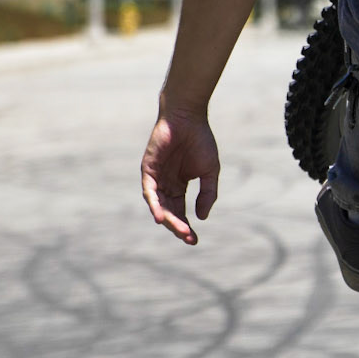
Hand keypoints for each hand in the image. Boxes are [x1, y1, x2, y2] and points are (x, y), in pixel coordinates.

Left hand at [141, 105, 220, 246]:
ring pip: (158, 205)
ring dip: (168, 219)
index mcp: (179, 186)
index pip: (181, 212)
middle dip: (178, 226)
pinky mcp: (148, 170)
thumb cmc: (200, 140)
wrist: (188, 117)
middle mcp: (165, 184)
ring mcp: (155, 178)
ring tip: (178, 231)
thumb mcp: (210, 172)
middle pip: (169, 212)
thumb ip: (207, 194)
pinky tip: (160, 217)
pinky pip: (149, 191)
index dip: (186, 227)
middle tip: (188, 238)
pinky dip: (154, 205)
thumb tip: (201, 217)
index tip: (194, 240)